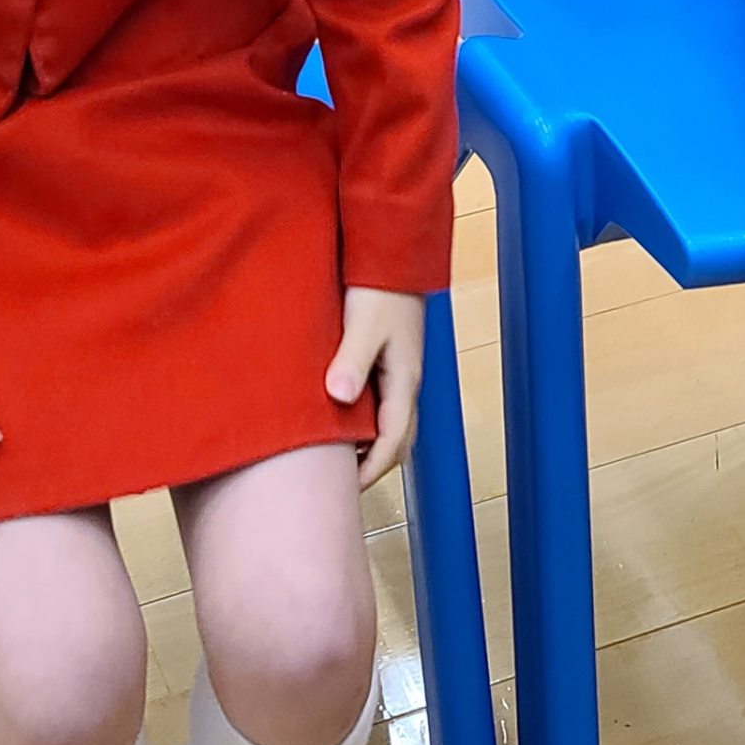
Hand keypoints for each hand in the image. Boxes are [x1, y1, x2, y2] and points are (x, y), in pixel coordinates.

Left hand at [326, 288, 424, 491]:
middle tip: (341, 484)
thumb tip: (339, 398)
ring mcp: (399, 370)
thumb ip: (352, 361)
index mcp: (404, 381)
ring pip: (390, 421)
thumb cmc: (381, 286)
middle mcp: (406, 381)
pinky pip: (381, 402)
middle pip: (397, 439)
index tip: (346, 492)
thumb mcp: (363, 324)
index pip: (393, 442)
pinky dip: (366, 420)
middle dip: (374, 465)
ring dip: (370, 443)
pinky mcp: (390, 358)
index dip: (371, 471)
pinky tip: (342, 416)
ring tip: (338, 458)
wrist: (396, 252)